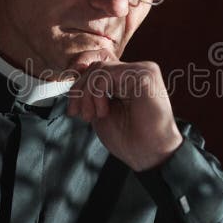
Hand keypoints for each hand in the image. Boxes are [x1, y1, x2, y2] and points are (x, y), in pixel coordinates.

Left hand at [65, 48, 182, 171]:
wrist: (148, 154)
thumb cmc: (129, 138)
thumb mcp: (100, 112)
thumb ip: (91, 94)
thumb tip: (75, 73)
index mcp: (128, 80)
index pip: (97, 71)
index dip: (79, 88)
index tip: (73, 111)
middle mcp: (137, 72)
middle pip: (97, 68)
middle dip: (80, 91)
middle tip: (79, 114)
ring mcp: (143, 71)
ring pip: (100, 69)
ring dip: (87, 94)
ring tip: (92, 116)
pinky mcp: (145, 74)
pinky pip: (108, 73)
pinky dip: (97, 92)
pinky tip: (104, 111)